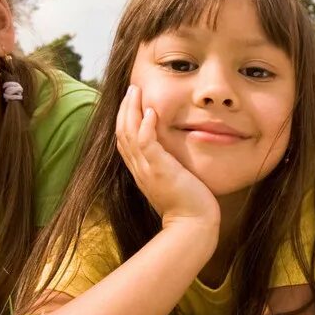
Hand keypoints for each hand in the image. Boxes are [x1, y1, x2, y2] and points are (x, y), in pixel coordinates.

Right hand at [115, 85, 218, 227]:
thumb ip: (167, 167)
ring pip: (129, 134)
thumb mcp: (172, 182)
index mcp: (141, 171)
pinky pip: (146, 143)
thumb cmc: (188, 207)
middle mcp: (139, 169)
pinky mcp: (160, 170)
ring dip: (132, 110)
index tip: (132, 102)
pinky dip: (146, 126)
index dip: (125, 119)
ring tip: (136, 91)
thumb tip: (173, 156)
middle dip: (125, 108)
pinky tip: (151, 112)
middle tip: (131, 89)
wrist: (192, 225)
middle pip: (122, 133)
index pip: (125, 140)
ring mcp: (147, 169)